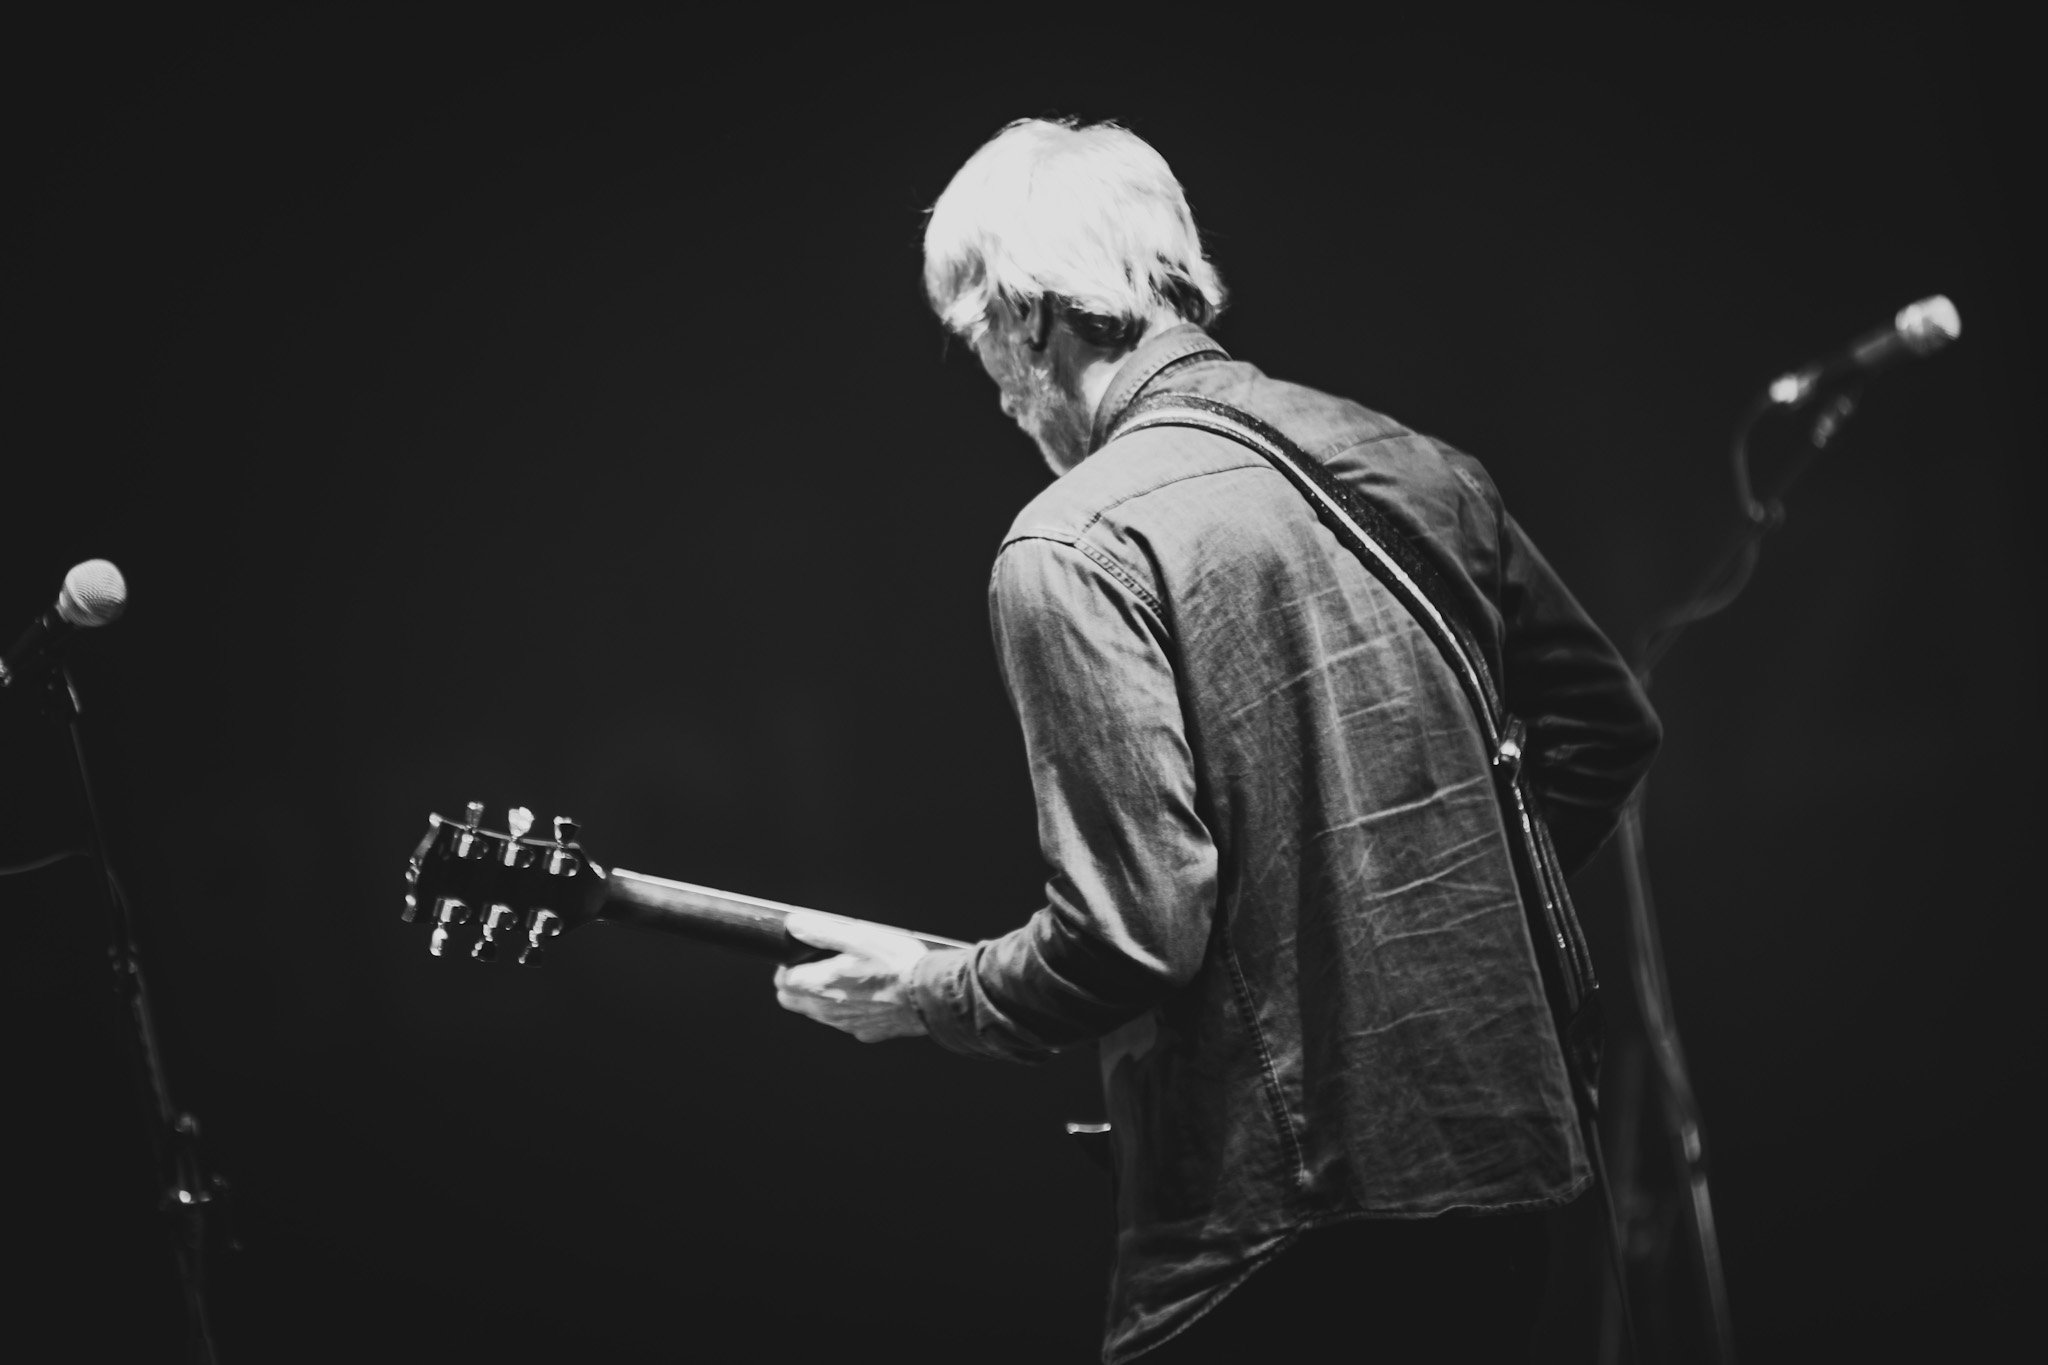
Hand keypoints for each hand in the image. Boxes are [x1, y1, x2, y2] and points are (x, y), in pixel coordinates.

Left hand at [773, 911, 930, 1042]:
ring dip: (823, 996)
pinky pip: (846, 1021)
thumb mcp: (858, 936)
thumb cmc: (897, 965)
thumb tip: (795, 925)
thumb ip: (821, 931)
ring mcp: (846, 1025)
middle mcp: (828, 1011)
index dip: (790, 966)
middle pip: (794, 1001)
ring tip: (849, 976)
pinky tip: (869, 993)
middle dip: (799, 983)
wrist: (930, 996)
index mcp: (820, 986)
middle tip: (821, 965)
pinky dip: (849, 1008)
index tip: (805, 956)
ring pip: (819, 1013)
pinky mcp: (865, 1032)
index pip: (782, 982)